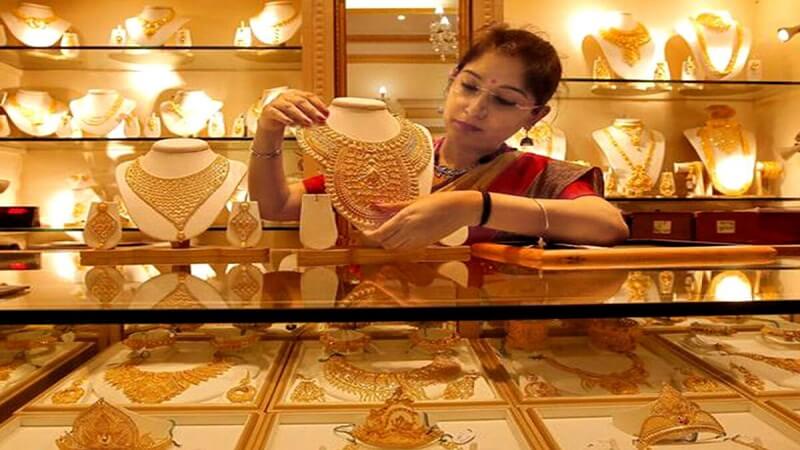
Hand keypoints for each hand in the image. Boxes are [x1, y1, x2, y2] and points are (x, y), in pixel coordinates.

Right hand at [258, 89, 328, 131]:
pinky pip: (277, 113)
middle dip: (312, 110)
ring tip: (308, 123)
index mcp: (296, 94)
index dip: (319, 104)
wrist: (270, 122)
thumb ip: (311, 116)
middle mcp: (286, 96)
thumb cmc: (287, 116)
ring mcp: (277, 102)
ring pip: (289, 107)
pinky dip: (285, 118)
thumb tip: (324, 120)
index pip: (309, 96)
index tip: (327, 113)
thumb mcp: (301, 114)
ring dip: (300, 115)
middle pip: (301, 101)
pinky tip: (291, 123)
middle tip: (320, 118)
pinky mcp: (269, 111)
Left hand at [362, 191, 480, 250]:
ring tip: (385, 233)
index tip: (364, 231)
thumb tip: (376, 205)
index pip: (381, 233)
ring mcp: (417, 240)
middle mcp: (410, 231)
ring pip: (394, 248)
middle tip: (373, 231)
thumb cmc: (439, 201)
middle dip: (377, 240)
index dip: (370, 235)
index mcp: (405, 218)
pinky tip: (399, 236)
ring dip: (387, 243)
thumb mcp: (414, 201)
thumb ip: (393, 206)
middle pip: (386, 243)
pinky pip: (405, 249)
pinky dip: (398, 245)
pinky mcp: (424, 244)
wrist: (459, 210)